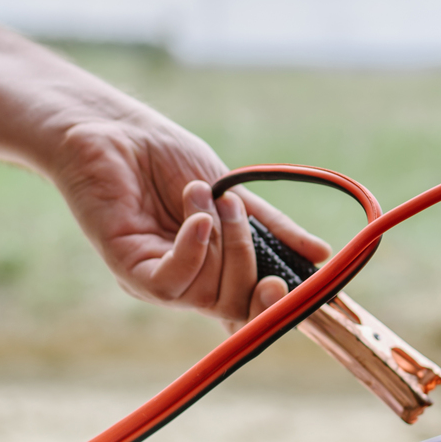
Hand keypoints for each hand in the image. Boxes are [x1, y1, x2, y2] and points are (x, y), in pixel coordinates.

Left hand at [50, 109, 329, 324]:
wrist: (118, 130)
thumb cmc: (168, 160)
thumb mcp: (235, 196)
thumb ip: (273, 229)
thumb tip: (322, 255)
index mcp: (212, 271)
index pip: (247, 310)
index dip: (270, 310)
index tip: (288, 284)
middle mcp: (185, 283)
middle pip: (235, 304)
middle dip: (249, 262)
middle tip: (239, 213)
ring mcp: (156, 278)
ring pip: (207, 293)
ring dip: (220, 240)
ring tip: (206, 195)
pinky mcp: (128, 268)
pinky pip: (170, 282)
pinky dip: (191, 252)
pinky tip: (196, 219)